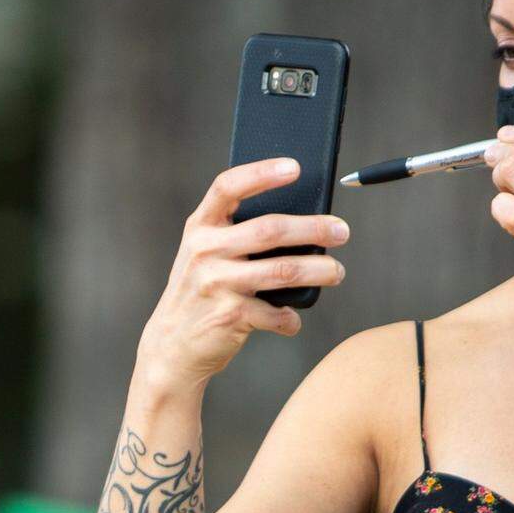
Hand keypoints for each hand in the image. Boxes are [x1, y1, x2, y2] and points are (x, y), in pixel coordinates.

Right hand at [137, 157, 350, 389]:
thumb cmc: (202, 291)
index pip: (228, 187)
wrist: (172, 345)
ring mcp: (217, 283)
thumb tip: (301, 225)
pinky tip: (292, 318)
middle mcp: (205, 250)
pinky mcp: (230, 316)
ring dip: (319, 270)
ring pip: (283, 271)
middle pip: (270, 230)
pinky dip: (291, 318)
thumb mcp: (206, 254)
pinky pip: (276, 314)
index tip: (295, 167)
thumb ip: (236, 234)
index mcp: (200, 227)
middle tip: (341, 231)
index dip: (261, 173)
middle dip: (313, 229)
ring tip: (337, 272)